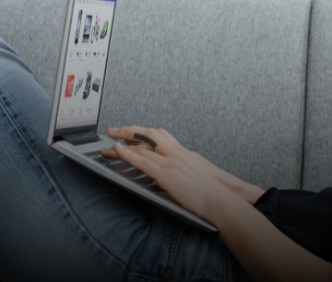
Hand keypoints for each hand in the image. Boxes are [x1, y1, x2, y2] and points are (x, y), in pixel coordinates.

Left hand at [101, 126, 264, 216]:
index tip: (132, 132)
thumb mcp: (199, 175)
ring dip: (123, 142)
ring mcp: (173, 163)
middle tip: (115, 131)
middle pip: (150, 134)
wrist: (222, 200)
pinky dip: (127, 154)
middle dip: (130, 130)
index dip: (144, 132)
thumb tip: (177, 174)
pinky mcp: (167, 175)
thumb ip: (186, 171)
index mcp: (185, 154)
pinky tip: (117, 151)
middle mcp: (178, 154)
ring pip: (143, 145)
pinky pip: (143, 161)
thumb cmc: (213, 193)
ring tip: (109, 142)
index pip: (161, 136)